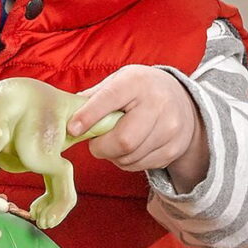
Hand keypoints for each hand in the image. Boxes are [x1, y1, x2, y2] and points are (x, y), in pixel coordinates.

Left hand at [69, 65, 206, 185]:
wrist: (183, 102)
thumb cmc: (140, 92)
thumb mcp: (119, 82)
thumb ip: (94, 97)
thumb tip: (64, 114)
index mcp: (137, 82)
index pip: (110, 99)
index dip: (89, 116)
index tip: (73, 129)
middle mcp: (157, 103)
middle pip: (123, 140)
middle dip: (102, 147)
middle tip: (96, 142)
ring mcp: (169, 128)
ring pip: (129, 157)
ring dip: (113, 156)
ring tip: (115, 142)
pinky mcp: (172, 148)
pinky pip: (139, 166)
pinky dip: (127, 161)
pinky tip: (131, 148)